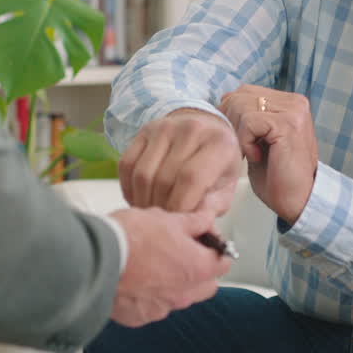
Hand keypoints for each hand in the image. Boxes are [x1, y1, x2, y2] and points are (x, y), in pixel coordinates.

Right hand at [108, 207, 232, 326]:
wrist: (94, 260)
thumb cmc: (130, 238)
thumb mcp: (166, 218)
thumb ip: (192, 222)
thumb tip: (206, 219)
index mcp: (198, 268)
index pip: (223, 262)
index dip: (215, 248)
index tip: (203, 240)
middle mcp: (184, 294)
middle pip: (206, 285)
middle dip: (200, 271)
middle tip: (182, 252)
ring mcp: (162, 309)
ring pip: (179, 298)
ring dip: (174, 285)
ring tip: (153, 265)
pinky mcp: (139, 317)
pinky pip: (152, 308)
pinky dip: (148, 296)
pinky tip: (135, 280)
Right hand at [119, 108, 239, 214]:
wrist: (206, 129)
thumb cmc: (217, 165)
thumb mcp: (225, 187)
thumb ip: (212, 207)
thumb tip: (198, 224)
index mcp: (218, 143)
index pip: (191, 178)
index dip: (181, 206)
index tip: (178, 225)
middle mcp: (191, 129)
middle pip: (164, 178)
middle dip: (161, 207)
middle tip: (163, 223)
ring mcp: (164, 127)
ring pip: (143, 173)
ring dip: (143, 200)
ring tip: (151, 213)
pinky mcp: (144, 131)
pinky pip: (127, 164)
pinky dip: (129, 188)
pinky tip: (139, 199)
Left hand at [218, 85, 317, 224]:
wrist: (297, 201)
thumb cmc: (276, 176)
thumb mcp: (259, 139)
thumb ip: (248, 117)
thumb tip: (225, 98)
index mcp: (288, 102)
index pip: (244, 92)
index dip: (230, 115)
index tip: (237, 141)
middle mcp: (294, 102)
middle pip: (240, 96)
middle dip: (231, 124)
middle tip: (242, 149)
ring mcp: (293, 111)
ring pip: (241, 106)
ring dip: (239, 135)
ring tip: (251, 154)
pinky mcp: (288, 124)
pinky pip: (249, 121)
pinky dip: (245, 142)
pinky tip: (257, 157)